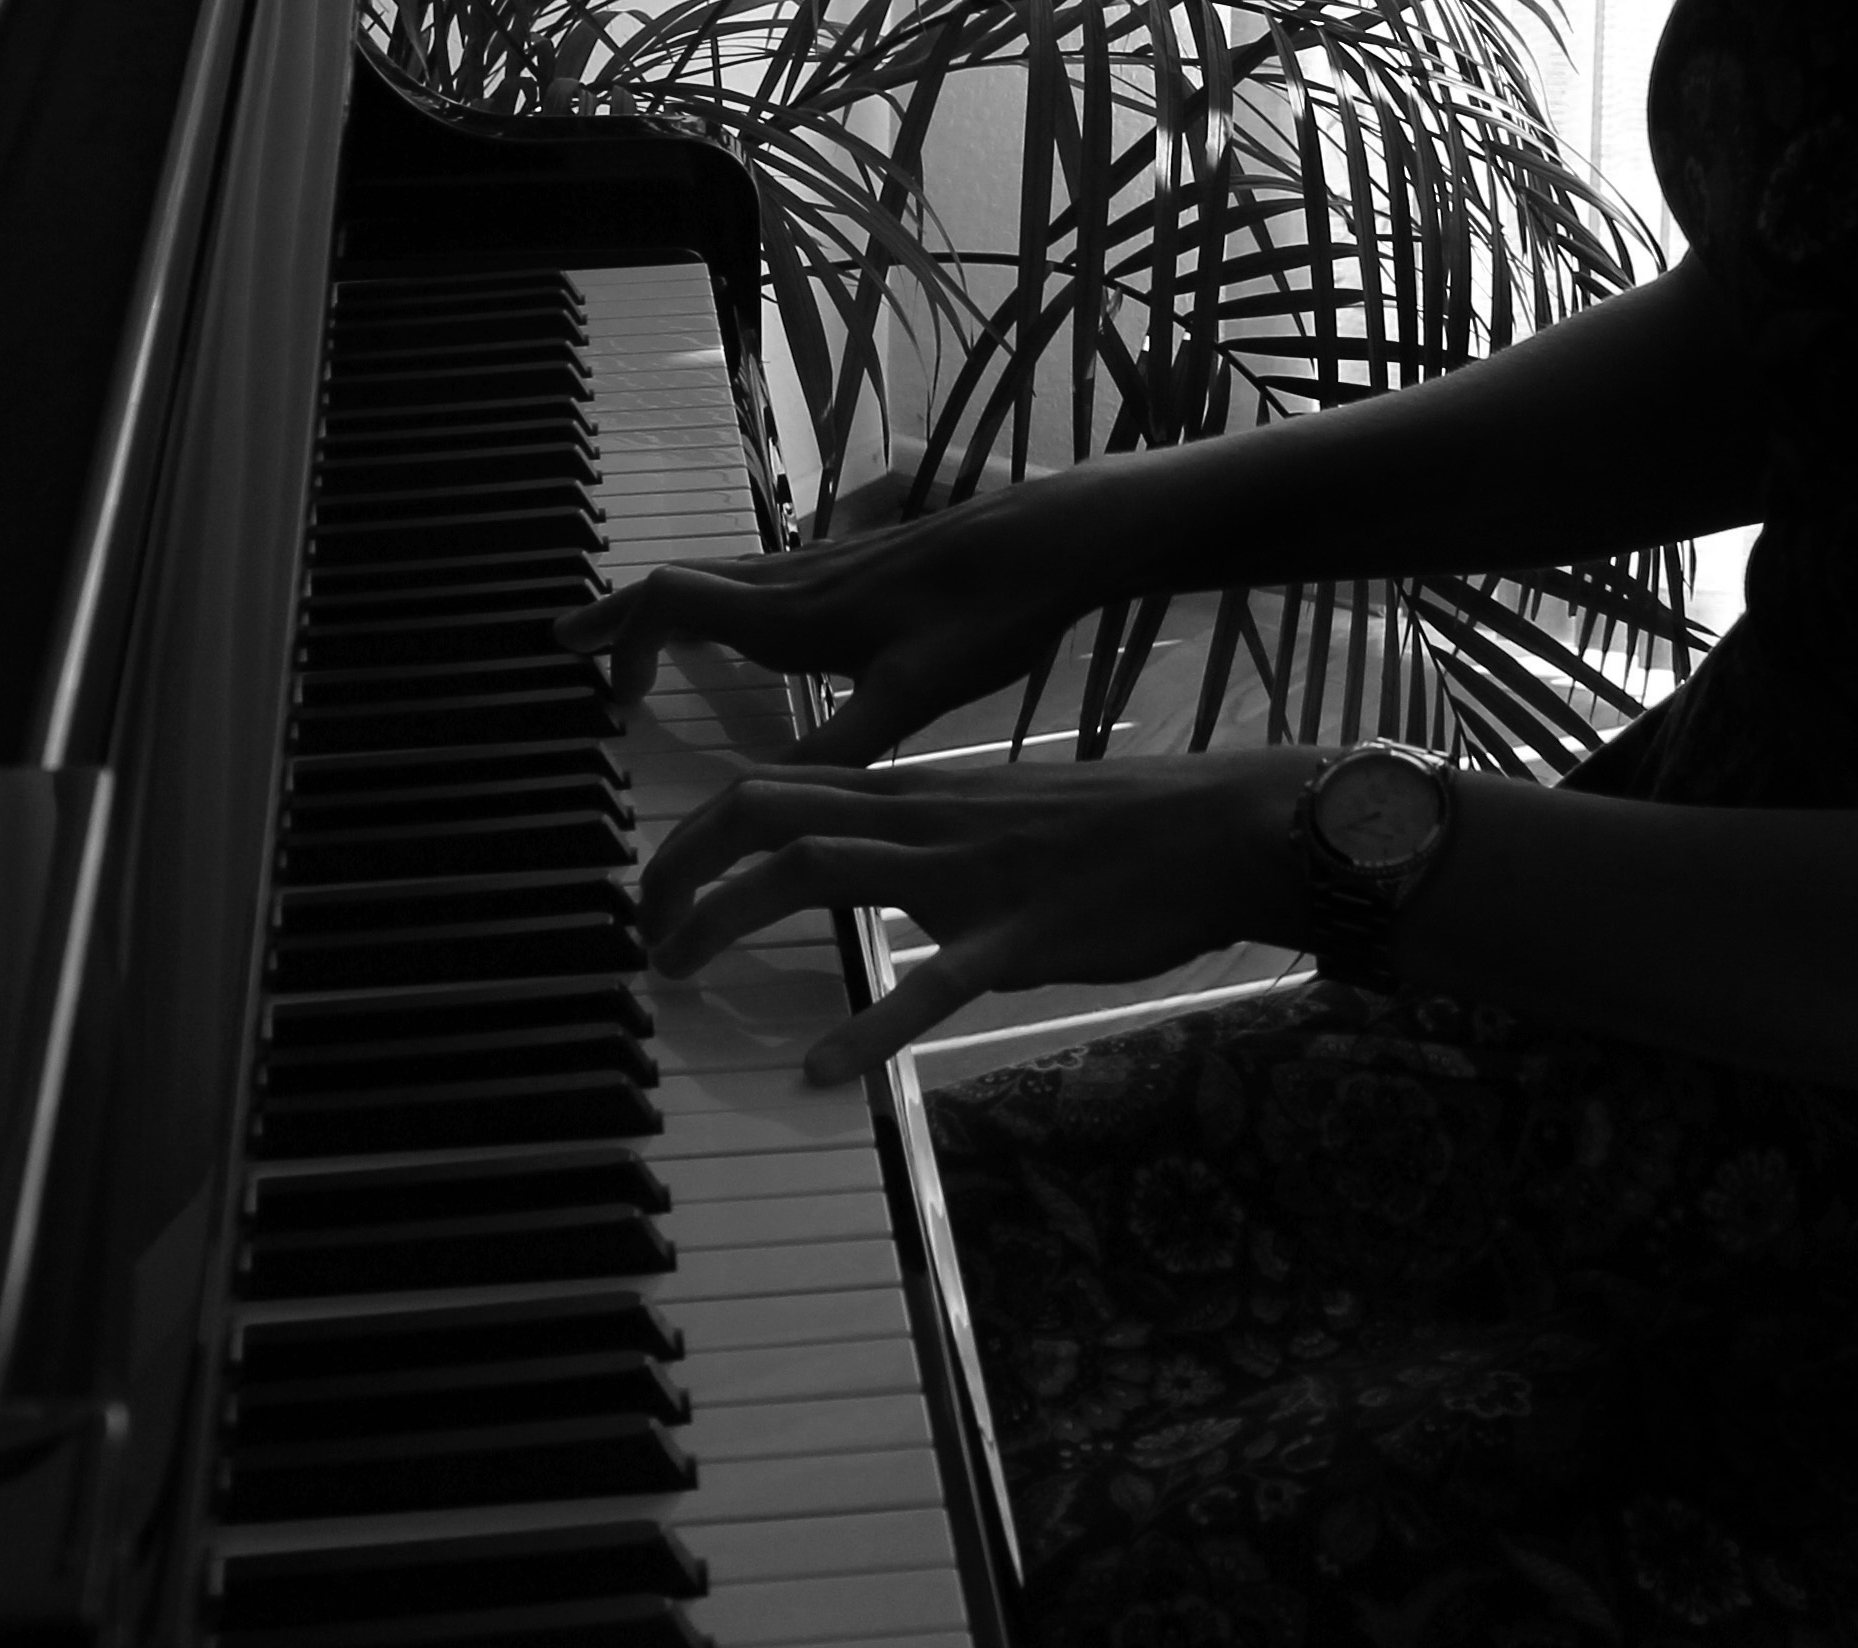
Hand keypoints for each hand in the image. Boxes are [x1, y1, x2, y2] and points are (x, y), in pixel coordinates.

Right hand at [548, 456, 1108, 769]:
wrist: (1053, 539)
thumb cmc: (986, 614)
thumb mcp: (913, 693)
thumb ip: (836, 747)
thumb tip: (757, 803)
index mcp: (792, 612)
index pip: (671, 600)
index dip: (625, 639)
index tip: (612, 698)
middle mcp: (796, 580)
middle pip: (681, 583)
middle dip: (621, 617)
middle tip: (568, 644)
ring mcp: (827, 567)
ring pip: (721, 578)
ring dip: (667, 608)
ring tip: (638, 640)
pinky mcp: (860, 566)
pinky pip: (759, 579)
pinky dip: (719, 602)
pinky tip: (748, 628)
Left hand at [638, 746, 1322, 1083]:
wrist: (1214, 828)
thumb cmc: (1108, 832)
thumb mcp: (990, 817)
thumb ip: (916, 836)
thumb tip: (851, 862)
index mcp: (912, 795)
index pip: (771, 786)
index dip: (694, 834)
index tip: (655, 889)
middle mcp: (923, 821)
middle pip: (765, 809)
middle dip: (682, 866)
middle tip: (643, 935)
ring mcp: (967, 874)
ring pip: (819, 868)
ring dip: (730, 916)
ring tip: (678, 974)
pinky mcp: (1020, 937)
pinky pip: (934, 981)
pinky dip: (870, 1027)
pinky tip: (823, 1071)